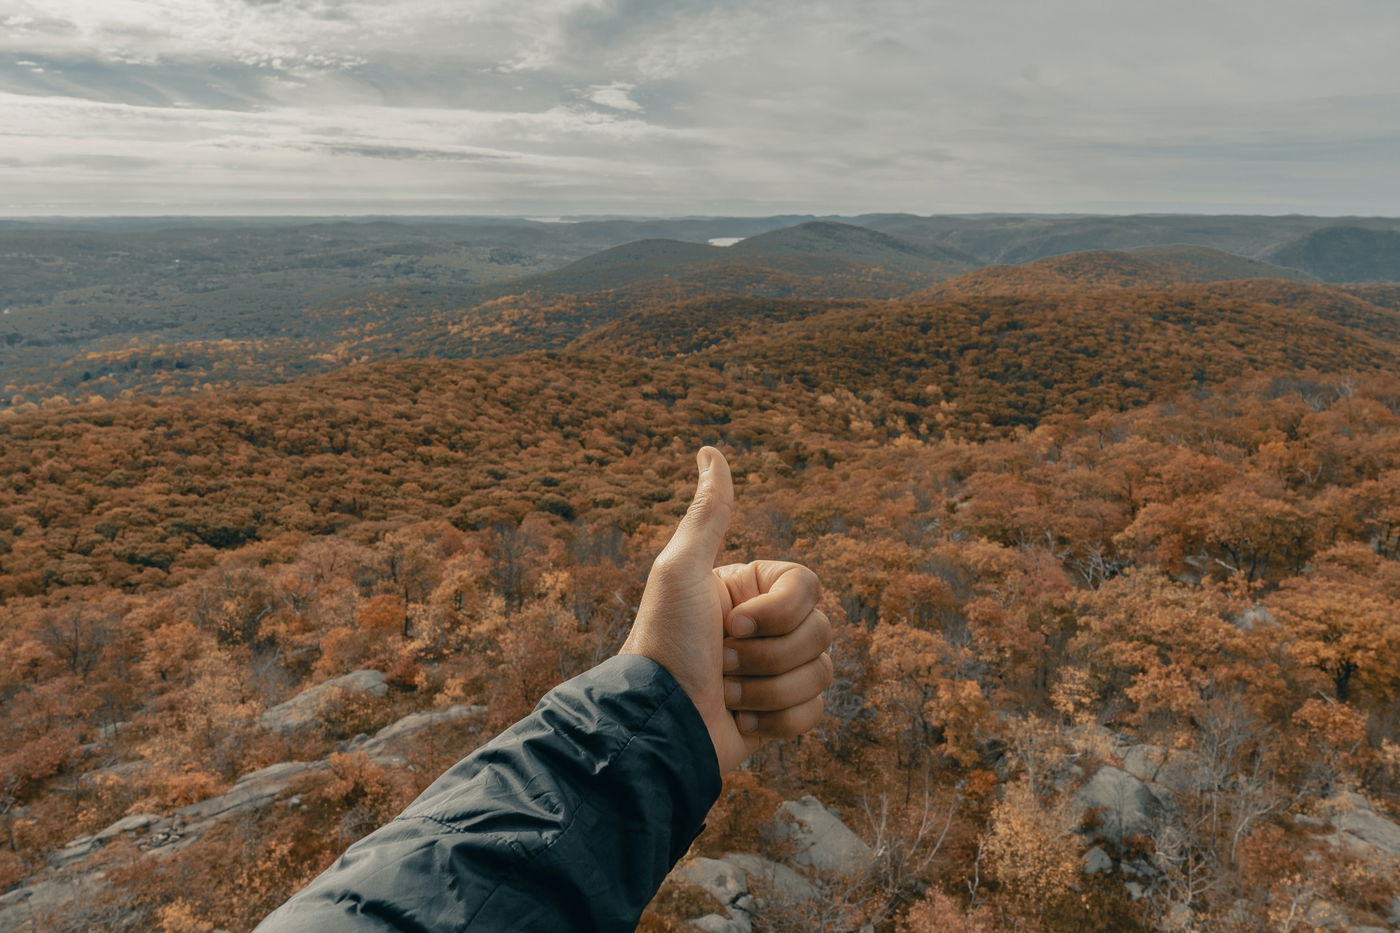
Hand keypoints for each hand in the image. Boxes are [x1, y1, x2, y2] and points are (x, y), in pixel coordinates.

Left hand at [620, 446, 832, 772]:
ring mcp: (775, 672)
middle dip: (767, 655)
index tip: (730, 624)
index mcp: (750, 590)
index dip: (778, 612)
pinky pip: (816, 710)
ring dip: (767, 689)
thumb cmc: (666, 645)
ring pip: (821, 671)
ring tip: (725, 693)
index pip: (810, 587)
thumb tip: (710, 451)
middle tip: (719, 662)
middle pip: (821, 630)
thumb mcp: (680, 570)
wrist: (659, 725)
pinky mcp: (780, 715)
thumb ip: (707, 515)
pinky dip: (777, 720)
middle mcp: (766, 627)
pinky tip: (741, 719)